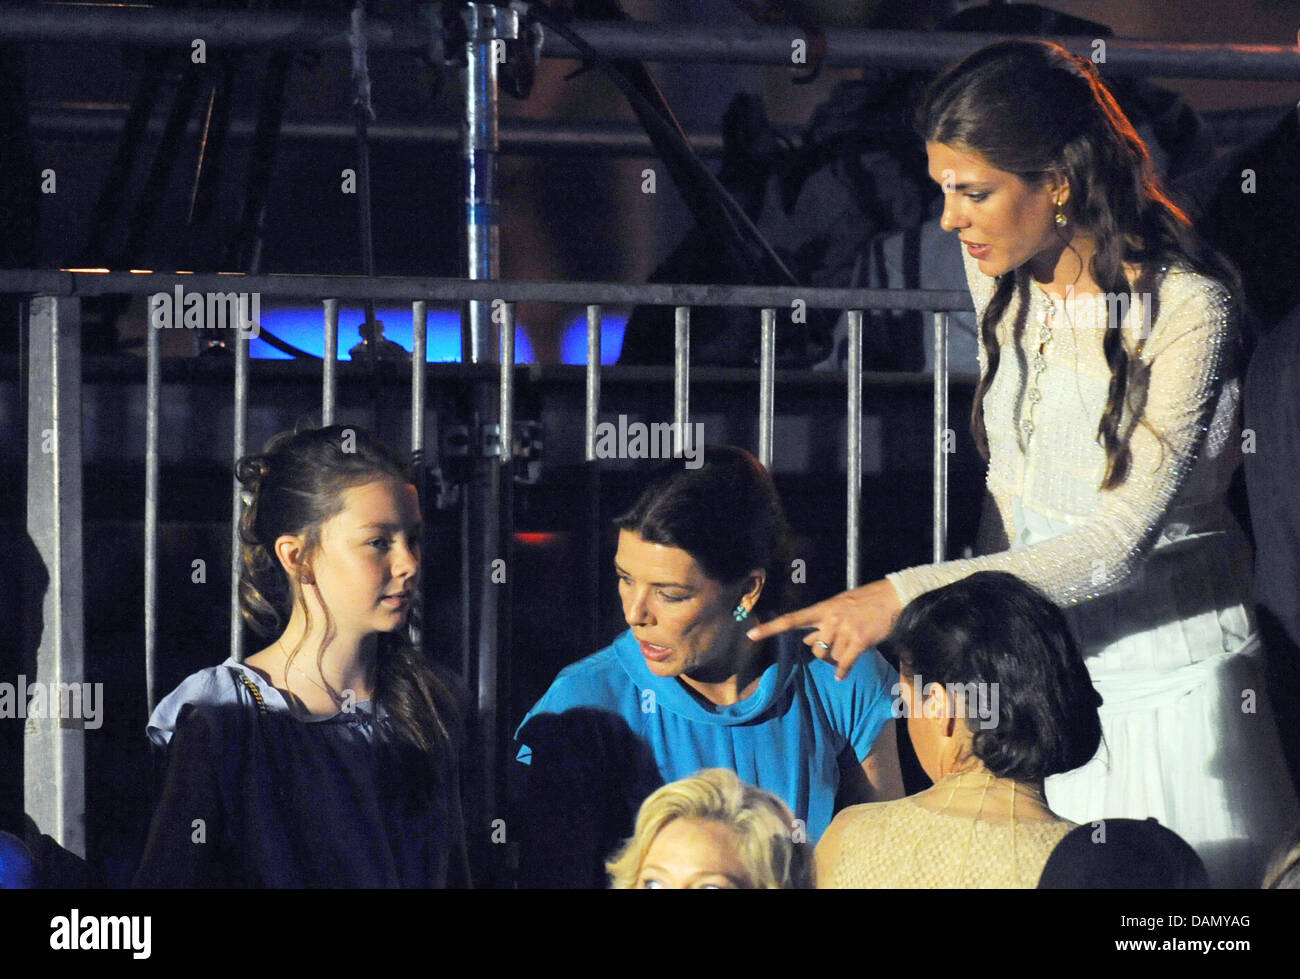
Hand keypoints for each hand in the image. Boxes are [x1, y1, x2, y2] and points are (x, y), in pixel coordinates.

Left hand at [746, 579, 903, 679]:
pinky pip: (844, 663)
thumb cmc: (867, 600)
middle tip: (837, 645)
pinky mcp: (859, 641)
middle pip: (814, 648)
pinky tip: (842, 676)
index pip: (791, 620)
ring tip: (851, 647)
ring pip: (831, 657)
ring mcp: (844, 631)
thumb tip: (807, 641)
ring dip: (838, 658)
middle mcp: (830, 620)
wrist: (893, 597)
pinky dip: (843, 672)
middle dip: (822, 652)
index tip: (751, 635)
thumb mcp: (840, 604)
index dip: (770, 629)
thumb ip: (822, 621)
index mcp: (823, 608)